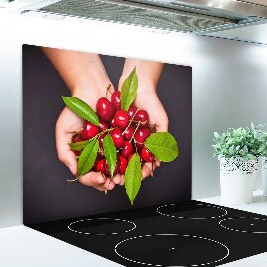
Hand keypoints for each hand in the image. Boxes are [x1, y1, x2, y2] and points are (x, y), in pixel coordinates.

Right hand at [42, 48, 121, 191]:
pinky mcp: (124, 138)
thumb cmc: (76, 108)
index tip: (100, 179)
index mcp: (83, 155)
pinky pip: (129, 152)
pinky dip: (131, 160)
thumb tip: (75, 172)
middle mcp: (98, 153)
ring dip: (121, 175)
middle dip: (109, 181)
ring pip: (117, 167)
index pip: (86, 174)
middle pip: (103, 175)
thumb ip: (64, 152)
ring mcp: (111, 147)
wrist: (93, 89)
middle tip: (114, 183)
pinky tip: (134, 163)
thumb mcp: (63, 130)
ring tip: (124, 177)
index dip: (92, 180)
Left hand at [118, 59, 166, 180]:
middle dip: (127, 173)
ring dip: (116, 168)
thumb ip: (162, 140)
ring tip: (112, 175)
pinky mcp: (112, 131)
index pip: (146, 162)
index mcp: (148, 143)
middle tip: (121, 181)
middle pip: (131, 162)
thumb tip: (159, 160)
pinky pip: (109, 145)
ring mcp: (123, 137)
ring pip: (119, 157)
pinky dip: (107, 154)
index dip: (144, 171)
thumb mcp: (161, 121)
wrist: (137, 86)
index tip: (142, 176)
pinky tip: (104, 161)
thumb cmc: (152, 102)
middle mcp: (135, 142)